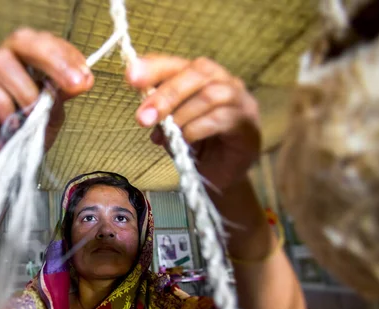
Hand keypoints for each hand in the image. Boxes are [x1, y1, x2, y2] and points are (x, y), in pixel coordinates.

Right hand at [0, 28, 93, 162]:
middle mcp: (0, 61)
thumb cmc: (26, 137)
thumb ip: (62, 93)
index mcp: (23, 61)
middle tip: (73, 85)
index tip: (86, 77)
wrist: (5, 168)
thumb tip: (81, 79)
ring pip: (2, 63)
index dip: (65, 53)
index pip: (42, 42)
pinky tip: (12, 126)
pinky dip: (6, 109)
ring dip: (26, 91)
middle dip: (51, 60)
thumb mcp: (52, 113)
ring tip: (32, 116)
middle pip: (21, 40)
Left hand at [126, 56, 260, 190]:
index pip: (176, 63)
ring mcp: (240, 100)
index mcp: (200, 76)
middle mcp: (223, 81)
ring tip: (164, 134)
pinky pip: (222, 118)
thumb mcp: (169, 125)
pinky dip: (197, 129)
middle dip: (166, 94)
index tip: (130, 77)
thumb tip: (143, 108)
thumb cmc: (195, 144)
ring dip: (181, 113)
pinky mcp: (248, 124)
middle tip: (143, 117)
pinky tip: (184, 141)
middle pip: (197, 72)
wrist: (220, 175)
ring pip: (211, 94)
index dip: (153, 67)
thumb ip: (158, 111)